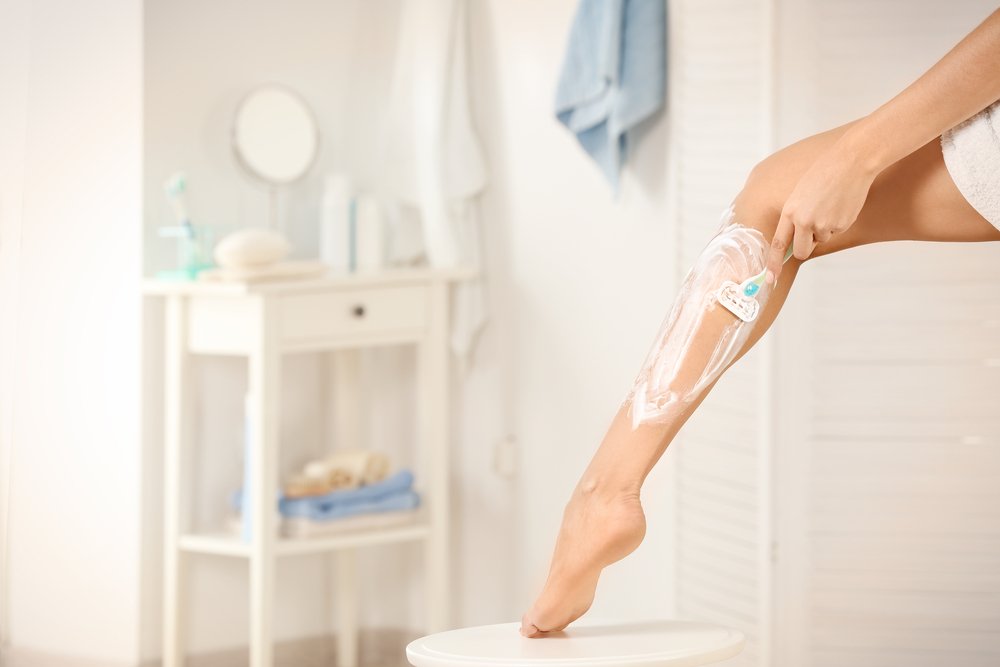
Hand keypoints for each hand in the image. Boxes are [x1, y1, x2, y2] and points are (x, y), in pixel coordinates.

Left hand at [766, 140, 877, 283]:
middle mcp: (805, 221)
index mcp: (790, 212)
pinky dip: (837, 223)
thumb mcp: (800, 195)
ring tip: (829, 205)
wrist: (851, 164)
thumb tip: (796, 240)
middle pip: (802, 252)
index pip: (778, 245)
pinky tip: (840, 205)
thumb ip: (795, 217)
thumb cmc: (823, 175)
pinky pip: (836, 232)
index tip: (770, 279)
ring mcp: (824, 225)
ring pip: (821, 240)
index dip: (773, 264)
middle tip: (812, 232)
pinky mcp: (841, 225)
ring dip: (824, 229)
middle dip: (806, 248)